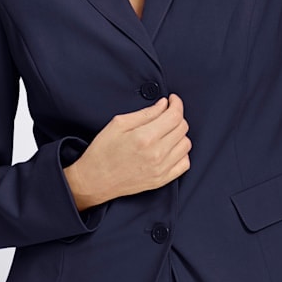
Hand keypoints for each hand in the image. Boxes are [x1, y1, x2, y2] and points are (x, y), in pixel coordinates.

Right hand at [65, 94, 189, 208]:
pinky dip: (181, 153)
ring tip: (166, 132)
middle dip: (176, 116)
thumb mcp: (118, 124)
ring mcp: (161, 169)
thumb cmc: (102, 152)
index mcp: (144, 137)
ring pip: (186, 144)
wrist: (95, 181)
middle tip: (166, 114)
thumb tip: (163, 105)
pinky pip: (184, 163)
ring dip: (179, 134)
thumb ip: (145, 113)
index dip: (176, 104)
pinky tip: (170, 148)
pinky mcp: (161, 180)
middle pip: (182, 128)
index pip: (175, 116)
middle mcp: (156, 154)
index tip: (172, 100)